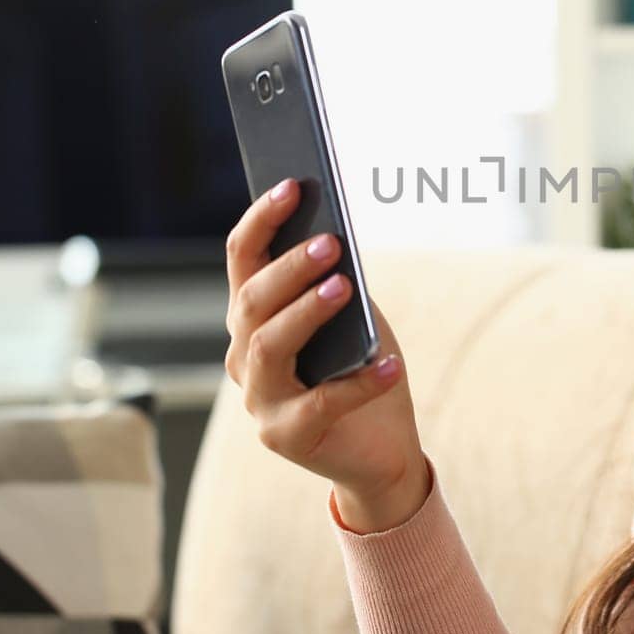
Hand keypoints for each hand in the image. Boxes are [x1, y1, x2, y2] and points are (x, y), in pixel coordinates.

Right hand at [224, 178, 427, 523]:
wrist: (380, 447)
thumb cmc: (361, 368)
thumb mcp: (352, 317)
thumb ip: (338, 283)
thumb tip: (335, 238)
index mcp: (252, 318)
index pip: (242, 259)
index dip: (262, 221)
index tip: (292, 185)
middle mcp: (243, 356)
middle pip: (252, 302)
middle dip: (289, 269)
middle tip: (329, 243)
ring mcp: (259, 400)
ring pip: (269, 347)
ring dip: (307, 312)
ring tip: (345, 288)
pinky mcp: (286, 437)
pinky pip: (322, 403)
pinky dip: (360, 381)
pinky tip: (392, 364)